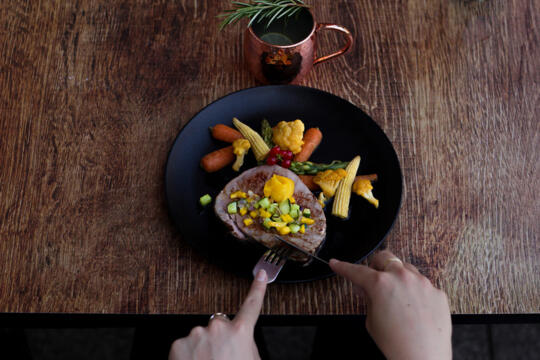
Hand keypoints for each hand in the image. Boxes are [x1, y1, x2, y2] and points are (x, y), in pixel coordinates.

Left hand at [168, 269, 267, 359]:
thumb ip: (246, 345)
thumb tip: (239, 340)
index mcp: (241, 332)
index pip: (252, 304)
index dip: (258, 288)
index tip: (262, 274)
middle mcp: (218, 328)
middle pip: (220, 324)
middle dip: (220, 337)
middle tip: (221, 358)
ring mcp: (197, 334)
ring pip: (201, 337)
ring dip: (203, 348)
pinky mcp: (179, 344)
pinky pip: (185, 346)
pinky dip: (188, 356)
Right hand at [330, 250, 451, 359]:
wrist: (423, 358)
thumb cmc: (396, 344)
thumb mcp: (371, 321)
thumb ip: (369, 298)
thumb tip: (367, 288)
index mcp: (381, 284)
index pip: (357, 271)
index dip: (343, 267)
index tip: (337, 264)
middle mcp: (402, 278)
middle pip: (385, 257)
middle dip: (376, 265)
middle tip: (374, 279)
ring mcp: (423, 283)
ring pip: (406, 268)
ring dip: (398, 277)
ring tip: (397, 298)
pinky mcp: (437, 292)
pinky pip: (423, 285)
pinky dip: (416, 292)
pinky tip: (414, 309)